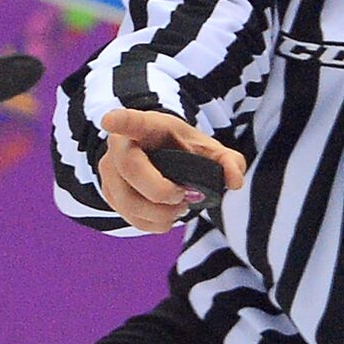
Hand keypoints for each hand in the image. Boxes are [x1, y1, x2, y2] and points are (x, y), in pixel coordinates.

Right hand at [97, 108, 244, 232]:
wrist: (159, 156)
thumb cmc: (182, 149)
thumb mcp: (207, 148)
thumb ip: (228, 161)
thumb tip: (234, 181)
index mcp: (147, 126)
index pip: (132, 121)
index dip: (121, 121)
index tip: (110, 120)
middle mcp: (121, 146)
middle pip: (131, 170)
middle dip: (161, 191)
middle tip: (184, 198)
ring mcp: (110, 171)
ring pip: (127, 200)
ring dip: (159, 214)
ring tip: (179, 209)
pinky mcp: (109, 194)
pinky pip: (127, 216)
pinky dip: (152, 224)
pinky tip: (166, 218)